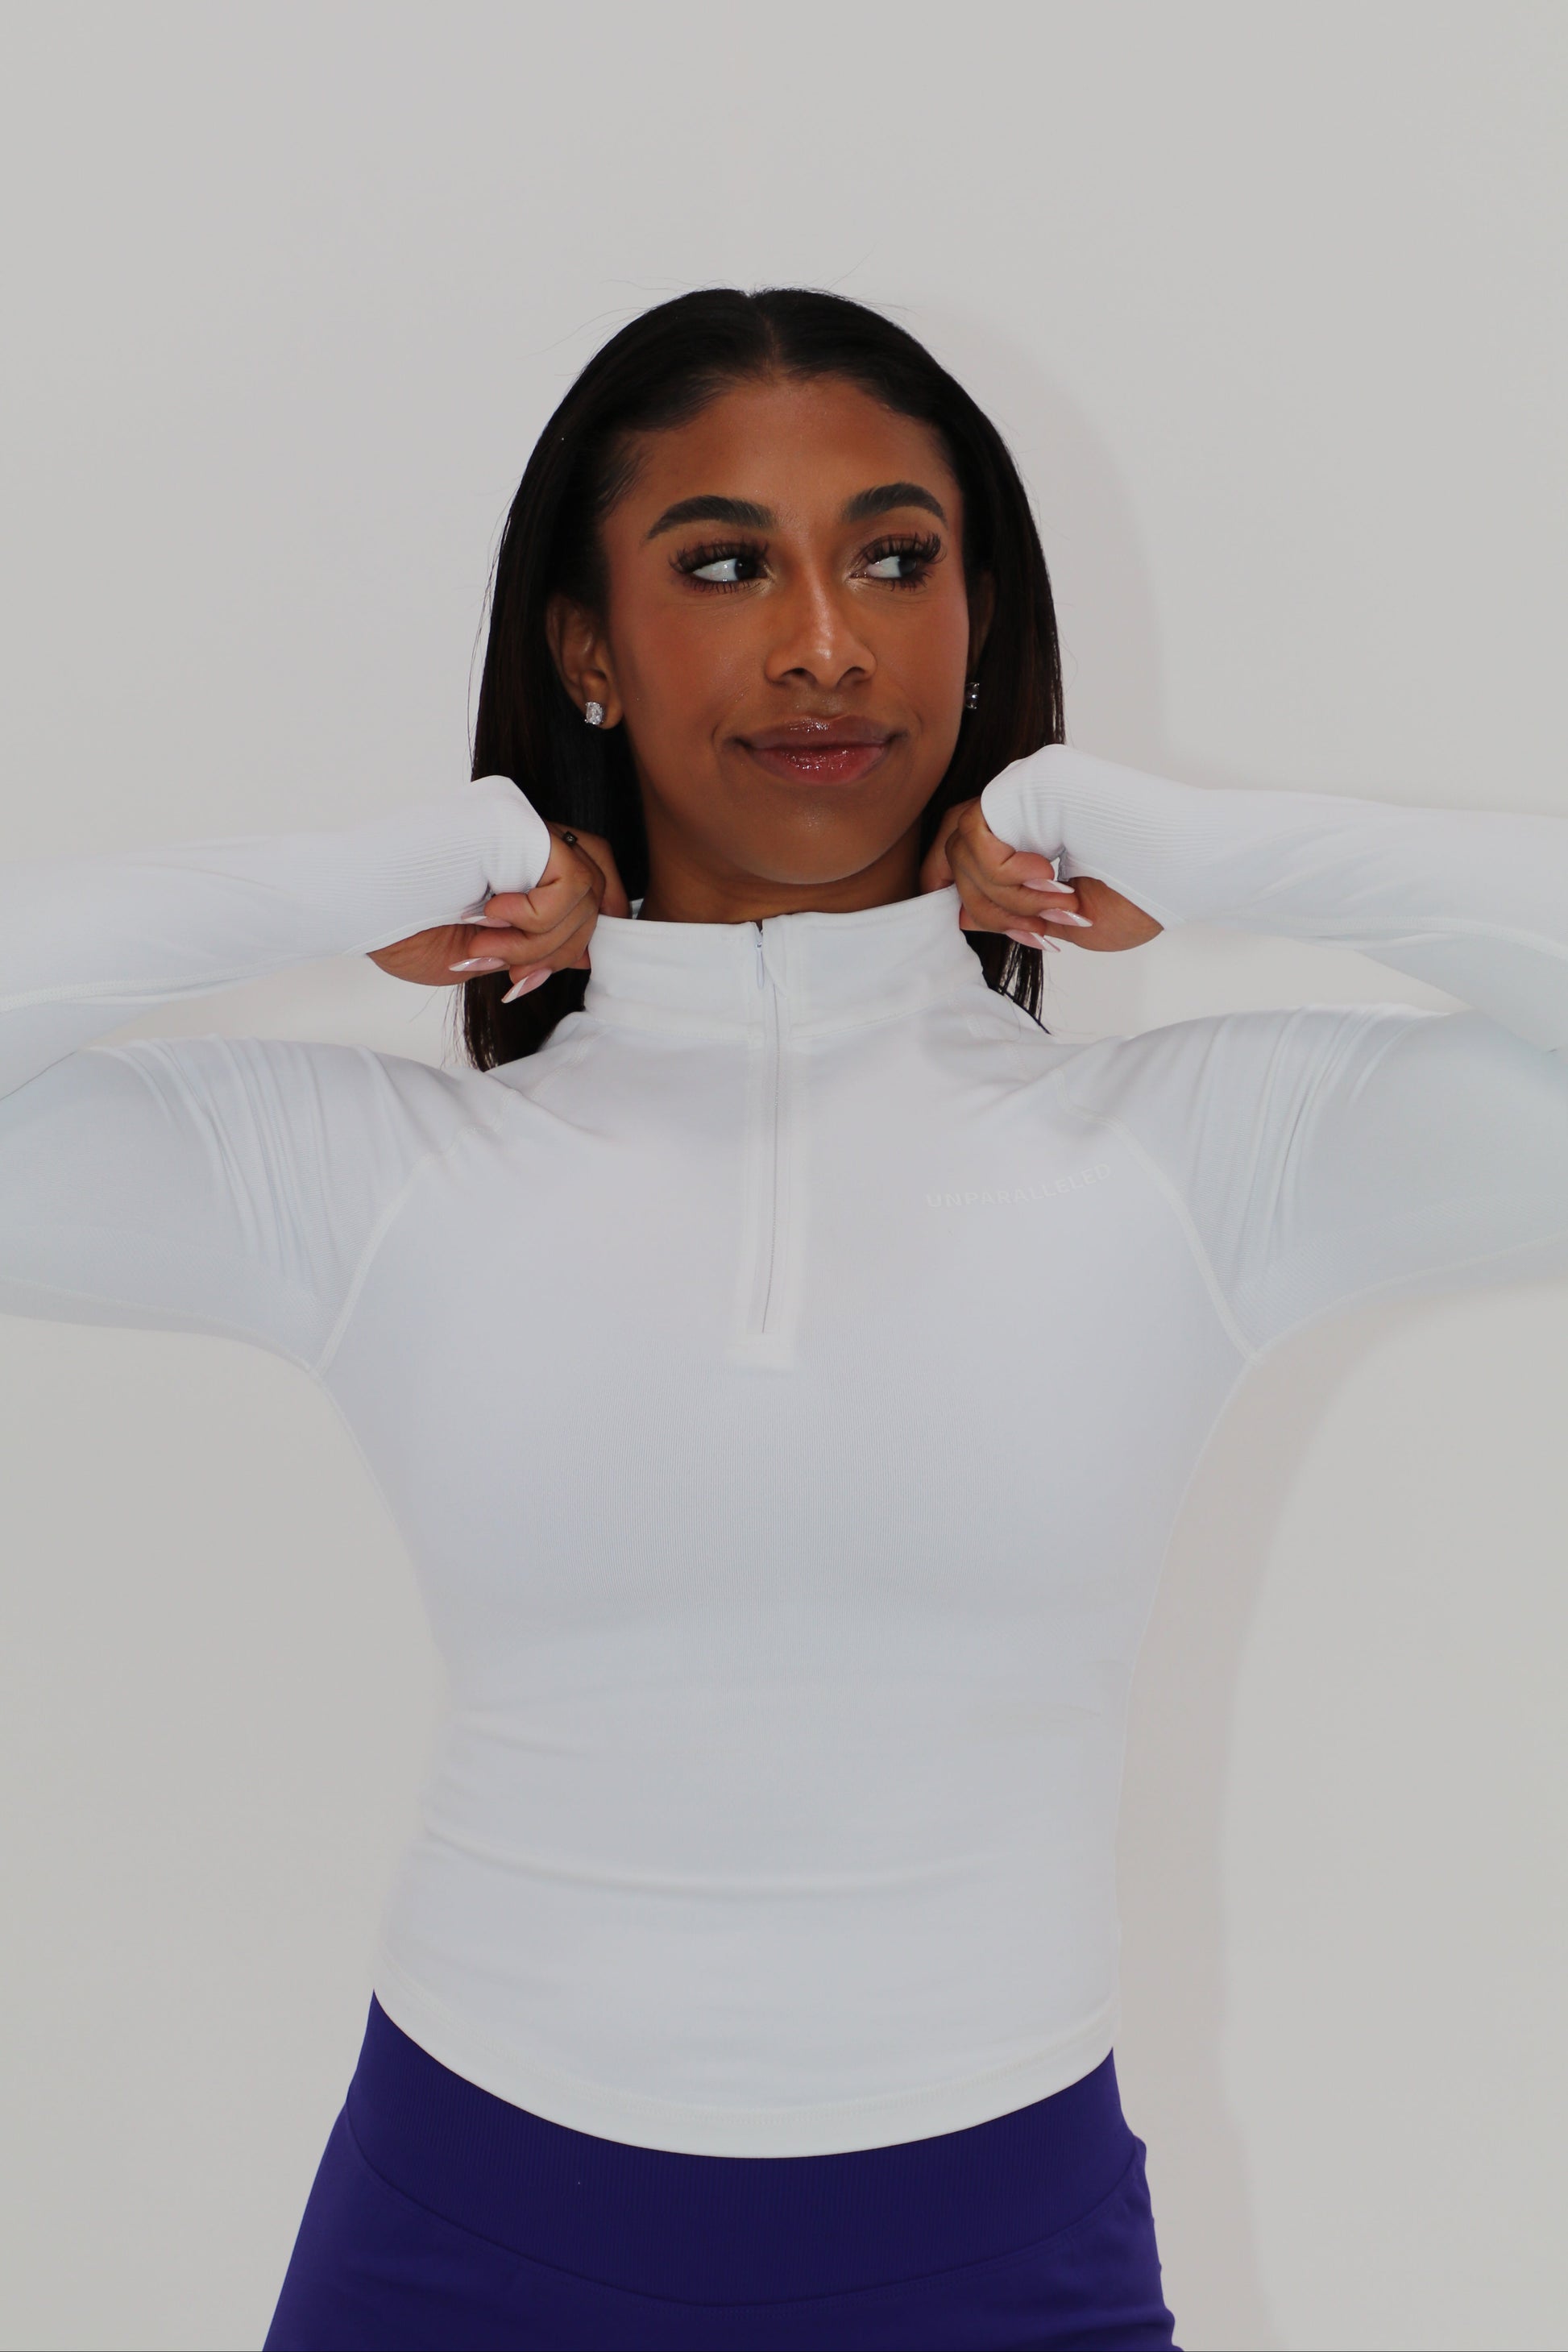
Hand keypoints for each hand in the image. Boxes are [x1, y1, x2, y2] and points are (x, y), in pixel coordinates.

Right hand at [368, 822, 632, 994]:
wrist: (352, 902)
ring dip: (539, 940)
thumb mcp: (481, 953)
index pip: (588, 881)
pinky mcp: (517, 820)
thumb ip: (533, 948)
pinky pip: (568, 880)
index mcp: (516, 857)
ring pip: (585, 889)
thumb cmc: (398, 928)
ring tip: (485, 944)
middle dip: (562, 947)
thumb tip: (585, 956)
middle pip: (597, 886)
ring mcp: (521, 821)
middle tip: (512, 972)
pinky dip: (537, 919)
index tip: (533, 975)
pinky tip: (489, 916)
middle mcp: (524, 832)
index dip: (578, 935)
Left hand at [918, 797, 1162, 953]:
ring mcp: (1024, 786)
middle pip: (954, 851)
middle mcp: (1023, 801)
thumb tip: (960, 913)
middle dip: (986, 906)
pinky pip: (978, 835)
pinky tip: (1051, 878)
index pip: (967, 853)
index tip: (1006, 931)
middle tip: (1037, 931)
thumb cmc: (1142, 895)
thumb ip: (1014, 915)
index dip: (970, 898)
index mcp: (1032, 827)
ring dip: (1006, 897)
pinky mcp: (1029, 779)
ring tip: (1059, 904)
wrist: (1186, 867)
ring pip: (962, 849)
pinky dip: (1005, 875)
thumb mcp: (1066, 920)